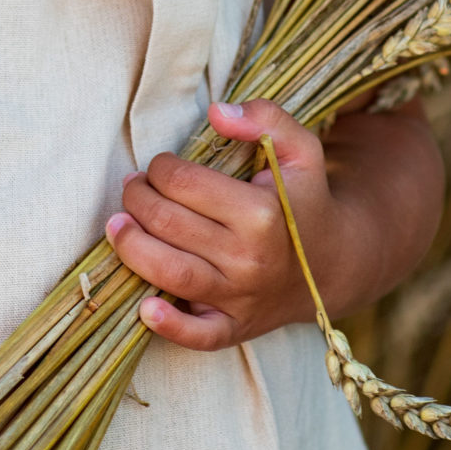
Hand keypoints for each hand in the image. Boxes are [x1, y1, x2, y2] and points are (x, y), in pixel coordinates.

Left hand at [105, 99, 348, 351]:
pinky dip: (168, 328)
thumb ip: (265, 118)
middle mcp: (249, 259)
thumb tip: (217, 112)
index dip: (160, 167)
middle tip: (134, 188)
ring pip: (169, 273)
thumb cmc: (305, 199)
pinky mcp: (235, 328)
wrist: (334, 264)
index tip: (161, 165)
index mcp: (263, 212)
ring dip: (130, 247)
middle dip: (138, 198)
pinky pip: (197, 337)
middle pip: (168, 223)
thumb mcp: (300, 149)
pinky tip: (144, 307)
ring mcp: (241, 298)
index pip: (183, 183)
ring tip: (117, 225)